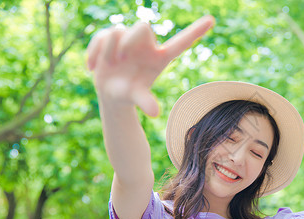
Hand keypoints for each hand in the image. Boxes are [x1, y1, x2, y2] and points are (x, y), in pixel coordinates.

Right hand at [86, 15, 214, 116]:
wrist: (112, 93)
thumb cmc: (130, 94)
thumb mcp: (138, 98)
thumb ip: (146, 102)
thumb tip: (154, 113)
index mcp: (159, 57)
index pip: (180, 42)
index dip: (195, 31)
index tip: (212, 20)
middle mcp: (146, 45)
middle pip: (143, 27)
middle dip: (129, 41)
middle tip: (119, 60)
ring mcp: (128, 42)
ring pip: (118, 31)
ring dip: (109, 50)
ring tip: (108, 66)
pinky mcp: (110, 41)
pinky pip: (102, 36)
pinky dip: (94, 51)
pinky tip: (91, 67)